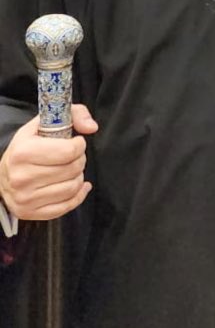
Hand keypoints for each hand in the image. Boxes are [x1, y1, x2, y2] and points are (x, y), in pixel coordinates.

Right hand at [0, 105, 96, 220]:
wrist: (3, 174)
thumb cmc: (28, 147)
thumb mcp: (44, 123)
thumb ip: (74, 114)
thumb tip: (92, 127)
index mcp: (23, 152)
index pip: (69, 151)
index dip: (79, 145)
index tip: (74, 143)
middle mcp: (21, 177)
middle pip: (73, 169)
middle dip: (79, 160)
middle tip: (71, 157)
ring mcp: (25, 198)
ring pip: (72, 187)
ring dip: (77, 177)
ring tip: (69, 170)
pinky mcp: (30, 212)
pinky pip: (67, 206)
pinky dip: (78, 195)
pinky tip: (76, 185)